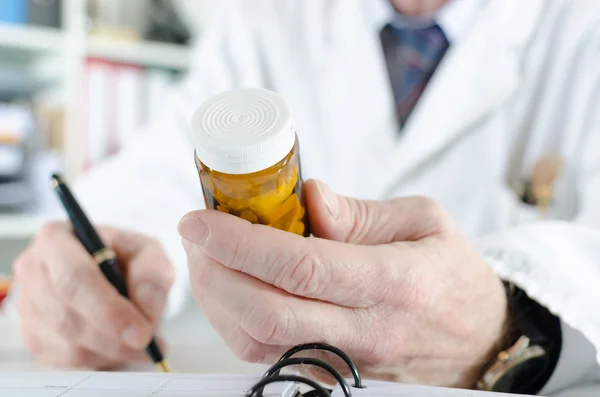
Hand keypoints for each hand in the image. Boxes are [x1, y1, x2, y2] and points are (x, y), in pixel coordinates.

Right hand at [12, 222, 173, 369]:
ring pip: (68, 343)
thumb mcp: (148, 251)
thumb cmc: (124, 257)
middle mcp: (33, 271)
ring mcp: (29, 307)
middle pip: (67, 316)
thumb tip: (146, 303)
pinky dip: (100, 359)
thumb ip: (153, 269)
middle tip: (147, 343)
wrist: (110, 273)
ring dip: (111, 350)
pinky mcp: (34, 337)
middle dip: (112, 336)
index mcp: (56, 238)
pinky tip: (121, 348)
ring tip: (141, 344)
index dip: (108, 309)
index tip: (141, 331)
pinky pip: (66, 360)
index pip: (74, 278)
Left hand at [178, 180, 509, 387]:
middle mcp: (367, 330)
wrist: (478, 340)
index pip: (300, 266)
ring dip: (217, 299)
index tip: (200, 220)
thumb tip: (306, 197)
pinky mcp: (334, 373)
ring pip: (258, 342)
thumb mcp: (425, 221)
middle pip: (266, 312)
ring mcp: (348, 360)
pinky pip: (269, 355)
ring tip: (206, 257)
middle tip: (196, 235)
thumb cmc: (452, 274)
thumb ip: (361, 212)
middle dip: (214, 271)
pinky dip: (235, 322)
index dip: (239, 243)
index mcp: (394, 281)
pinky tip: (230, 288)